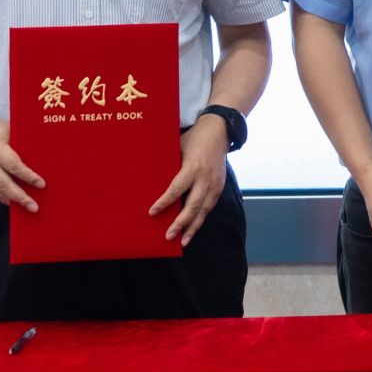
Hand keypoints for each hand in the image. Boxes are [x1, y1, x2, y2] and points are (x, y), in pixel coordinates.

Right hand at [0, 117, 42, 211]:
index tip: (42, 184)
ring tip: (27, 208)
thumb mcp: (13, 132)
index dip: (28, 177)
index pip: (14, 165)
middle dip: (21, 197)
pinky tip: (14, 202)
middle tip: (35, 207)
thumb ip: (25, 146)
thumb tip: (47, 159)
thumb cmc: (1, 131)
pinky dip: (2, 198)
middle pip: (4, 183)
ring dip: (12, 201)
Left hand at [150, 113, 229, 246]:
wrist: (220, 130)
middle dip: (181, 223)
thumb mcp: (177, 147)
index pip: (176, 189)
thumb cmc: (194, 138)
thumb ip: (169, 165)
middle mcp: (205, 178)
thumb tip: (151, 178)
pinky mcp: (220, 186)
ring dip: (193, 227)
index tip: (152, 213)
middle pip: (193, 206)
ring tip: (183, 241)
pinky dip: (201, 218)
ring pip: (204, 210)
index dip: (164, 202)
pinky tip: (193, 227)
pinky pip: (209, 206)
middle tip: (169, 236)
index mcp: (192, 167)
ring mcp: (215, 183)